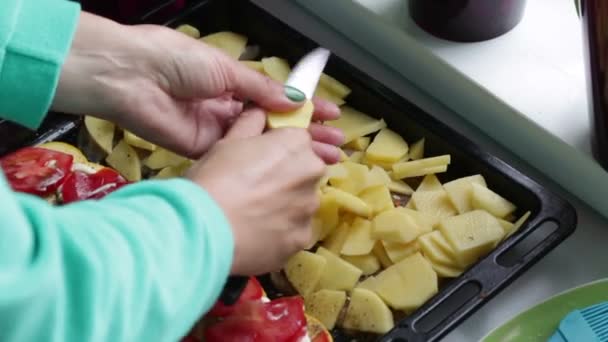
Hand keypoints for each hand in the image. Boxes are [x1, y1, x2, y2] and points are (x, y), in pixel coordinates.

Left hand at [52, 12, 343, 162]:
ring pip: (262, 144)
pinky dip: (263, 160)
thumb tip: (295, 101)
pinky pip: (239, 155)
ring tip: (323, 159)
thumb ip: (261, 89)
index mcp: (234, 81)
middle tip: (335, 145)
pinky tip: (288, 165)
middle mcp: (229, 107)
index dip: (304, 107)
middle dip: (305, 134)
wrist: (131, 77)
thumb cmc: (177, 60)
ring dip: (291, 151)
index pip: (277, 98)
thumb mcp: (226, 69)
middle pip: (274, 125)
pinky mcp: (205, 150)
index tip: (331, 115)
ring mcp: (218, 131)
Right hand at [186, 108, 324, 274]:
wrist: (204, 231)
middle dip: (287, 177)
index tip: (261, 161)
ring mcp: (309, 208)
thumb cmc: (212, 180)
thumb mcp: (226, 143)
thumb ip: (251, 124)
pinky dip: (282, 232)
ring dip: (286, 206)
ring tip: (253, 215)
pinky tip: (258, 234)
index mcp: (295, 143)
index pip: (298, 139)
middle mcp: (312, 173)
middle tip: (254, 189)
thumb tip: (260, 110)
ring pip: (302, 202)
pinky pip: (296, 231)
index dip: (279, 150)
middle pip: (305, 171)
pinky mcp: (303, 239)